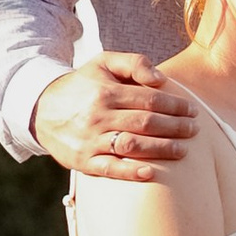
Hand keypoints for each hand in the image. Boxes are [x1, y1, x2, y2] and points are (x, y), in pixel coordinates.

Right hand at [35, 54, 197, 183]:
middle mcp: (98, 116)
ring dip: (162, 148)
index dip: (175, 106)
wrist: (40, 108)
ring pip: (132, 145)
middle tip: (195, 130)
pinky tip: (151, 172)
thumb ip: (134, 63)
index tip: (193, 111)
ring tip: (183, 150)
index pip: (150, 99)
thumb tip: (161, 79)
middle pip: (146, 122)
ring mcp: (90, 140)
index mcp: (106, 91)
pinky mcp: (82, 161)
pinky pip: (109, 168)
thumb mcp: (103, 62)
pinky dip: (131, 172)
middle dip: (175, 127)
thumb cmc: (83, 84)